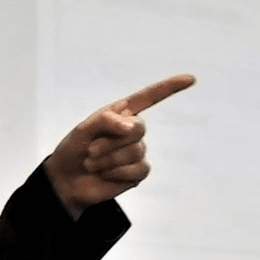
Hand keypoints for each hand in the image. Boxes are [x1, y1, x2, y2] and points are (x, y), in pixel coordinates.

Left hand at [43, 74, 194, 217]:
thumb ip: (107, 121)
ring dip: (108, 159)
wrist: (67, 180)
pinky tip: (105, 174)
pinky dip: (117, 173)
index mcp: (121, 113)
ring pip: (135, 152)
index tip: (191, 79)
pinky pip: (138, 169)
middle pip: (139, 129)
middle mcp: (132, 131)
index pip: (150, 97)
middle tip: (90, 150)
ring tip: (92, 163)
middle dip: (111, 141)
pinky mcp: (138, 172)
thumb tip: (132, 127)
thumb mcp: (84, 129)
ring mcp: (137, 152)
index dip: (170, 87)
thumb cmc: (74, 150)